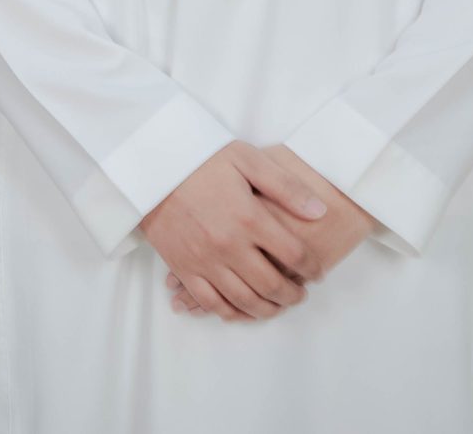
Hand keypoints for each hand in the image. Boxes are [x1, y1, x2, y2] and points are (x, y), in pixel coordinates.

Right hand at [140, 142, 327, 322]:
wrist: (153, 166)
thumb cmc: (202, 159)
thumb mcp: (247, 160)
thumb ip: (285, 186)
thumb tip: (320, 211)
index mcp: (248, 217)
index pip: (293, 254)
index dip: (311, 267)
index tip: (316, 272)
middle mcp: (228, 244)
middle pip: (271, 284)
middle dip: (292, 295)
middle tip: (300, 295)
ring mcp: (204, 260)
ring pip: (244, 300)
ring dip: (267, 309)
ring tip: (278, 306)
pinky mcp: (183, 268)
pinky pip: (210, 303)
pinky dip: (230, 313)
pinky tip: (241, 310)